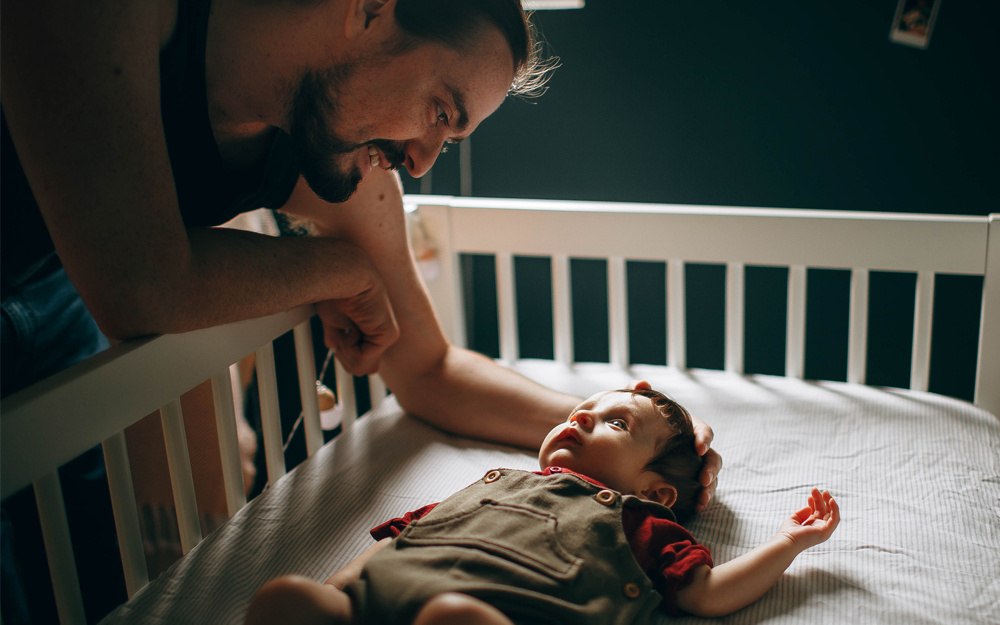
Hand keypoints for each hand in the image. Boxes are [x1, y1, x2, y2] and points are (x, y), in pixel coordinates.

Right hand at [316, 279, 398, 375]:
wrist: (342, 274)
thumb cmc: (335, 290)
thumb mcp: (332, 319)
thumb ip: (336, 334)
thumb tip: (334, 346)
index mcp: (370, 330)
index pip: (361, 361)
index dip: (345, 355)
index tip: (338, 338)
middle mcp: (381, 334)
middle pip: (362, 369)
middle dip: (345, 357)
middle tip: (341, 334)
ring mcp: (387, 336)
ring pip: (361, 368)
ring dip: (346, 352)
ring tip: (348, 326)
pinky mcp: (387, 336)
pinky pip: (363, 360)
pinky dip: (349, 347)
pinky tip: (353, 327)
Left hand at [627, 379, 720, 512]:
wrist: (622, 445)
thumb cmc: (631, 423)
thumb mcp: (632, 408)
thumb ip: (635, 393)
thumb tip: (642, 384)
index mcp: (685, 428)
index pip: (702, 430)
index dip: (704, 438)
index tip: (698, 448)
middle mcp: (692, 448)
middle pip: (712, 456)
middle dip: (711, 468)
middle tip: (702, 479)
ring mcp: (691, 466)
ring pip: (709, 476)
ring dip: (710, 487)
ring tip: (702, 498)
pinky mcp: (686, 482)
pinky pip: (699, 490)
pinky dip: (701, 497)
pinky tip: (697, 506)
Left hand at [778, 488, 839, 549]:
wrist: (787, 541)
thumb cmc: (788, 532)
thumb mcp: (795, 519)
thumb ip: (803, 513)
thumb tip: (809, 507)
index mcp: (812, 525)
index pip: (817, 511)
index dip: (814, 502)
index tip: (809, 496)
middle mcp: (819, 527)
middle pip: (823, 510)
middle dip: (820, 499)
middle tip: (814, 489)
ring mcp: (824, 530)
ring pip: (831, 513)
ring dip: (829, 501)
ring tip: (824, 492)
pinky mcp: (826, 531)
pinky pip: (835, 519)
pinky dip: (835, 509)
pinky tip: (831, 500)